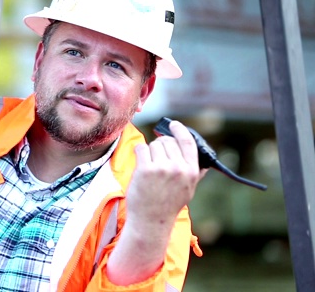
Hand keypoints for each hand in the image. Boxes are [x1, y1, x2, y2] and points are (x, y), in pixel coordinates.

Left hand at [107, 120, 207, 284]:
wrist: (151, 220)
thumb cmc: (168, 205)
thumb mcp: (189, 190)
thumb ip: (195, 173)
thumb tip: (206, 163)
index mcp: (191, 171)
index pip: (188, 142)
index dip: (180, 130)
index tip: (173, 124)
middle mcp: (178, 168)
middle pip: (167, 142)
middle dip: (160, 145)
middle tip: (156, 157)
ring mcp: (162, 168)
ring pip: (153, 144)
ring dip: (149, 151)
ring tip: (149, 166)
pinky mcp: (145, 169)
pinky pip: (141, 148)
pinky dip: (139, 152)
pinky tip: (140, 161)